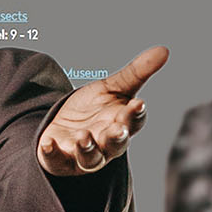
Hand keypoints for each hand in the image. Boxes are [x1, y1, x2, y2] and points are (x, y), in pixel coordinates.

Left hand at [38, 46, 167, 175]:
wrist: (65, 126)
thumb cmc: (94, 109)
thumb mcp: (112, 87)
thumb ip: (137, 72)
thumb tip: (164, 50)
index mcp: (121, 124)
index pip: (134, 121)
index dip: (136, 114)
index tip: (138, 103)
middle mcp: (106, 144)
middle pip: (116, 144)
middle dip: (116, 137)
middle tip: (116, 128)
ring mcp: (84, 154)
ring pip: (90, 158)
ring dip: (87, 148)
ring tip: (82, 136)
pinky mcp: (60, 160)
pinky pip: (57, 160)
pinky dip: (52, 153)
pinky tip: (47, 143)